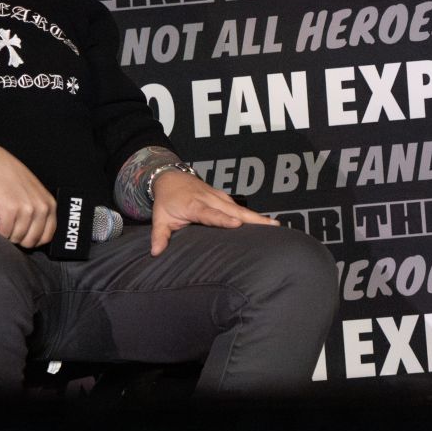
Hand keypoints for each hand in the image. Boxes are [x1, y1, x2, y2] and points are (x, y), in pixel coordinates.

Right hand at [0, 142, 55, 247]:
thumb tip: (35, 231)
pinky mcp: (10, 211)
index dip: (33, 240)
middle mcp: (41, 207)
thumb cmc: (9, 176)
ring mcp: (26, 210)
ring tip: (0, 223)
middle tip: (8, 229)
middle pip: (31, 241)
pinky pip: (3, 233)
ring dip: (5, 234)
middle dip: (17, 238)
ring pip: (16, 238)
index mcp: (49, 204)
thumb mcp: (33, 192)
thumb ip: (38, 209)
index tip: (22, 236)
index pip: (47, 235)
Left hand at [149, 168, 276, 255]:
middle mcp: (210, 200)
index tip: (237, 224)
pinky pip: (241, 207)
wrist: (170, 177)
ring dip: (258, 217)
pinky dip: (254, 215)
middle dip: (253, 218)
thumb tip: (155, 252)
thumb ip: (160, 235)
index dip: (223, 219)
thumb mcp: (159, 217)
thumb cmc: (166, 200)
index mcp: (194, 205)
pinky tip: (267, 224)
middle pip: (234, 210)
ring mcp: (220, 197)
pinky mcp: (225, 198)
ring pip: (242, 208)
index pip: (210, 214)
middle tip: (271, 227)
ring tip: (275, 227)